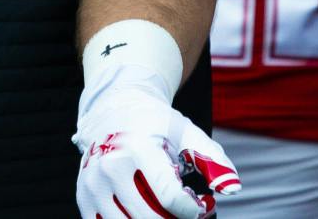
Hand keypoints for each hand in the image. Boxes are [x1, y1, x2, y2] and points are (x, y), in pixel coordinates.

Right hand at [74, 81, 238, 217]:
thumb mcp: (188, 133)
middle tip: (188, 210)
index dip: (192, 210)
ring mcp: (92, 185)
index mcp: (136, 148)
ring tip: (167, 211)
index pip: (169, 197)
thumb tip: (233, 188)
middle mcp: (109, 167)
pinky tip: (147, 212)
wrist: (111, 110)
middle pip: (152, 217)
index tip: (201, 206)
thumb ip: (214, 160)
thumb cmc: (155, 124)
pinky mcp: (84, 199)